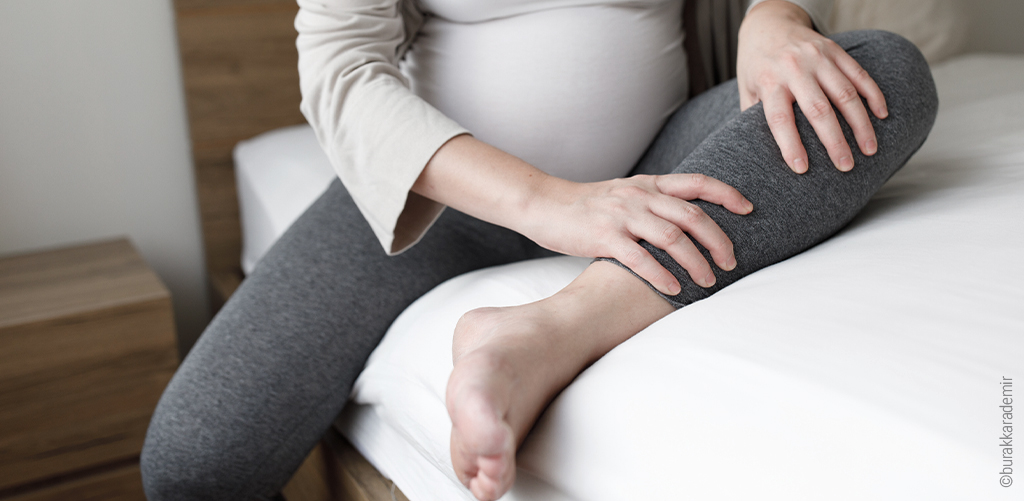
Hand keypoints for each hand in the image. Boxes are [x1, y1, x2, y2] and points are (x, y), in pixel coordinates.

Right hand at [521, 174, 752, 294]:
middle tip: (731, 262)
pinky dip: (661, 276)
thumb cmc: (587, 206)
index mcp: (649, 183)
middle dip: (719, 240)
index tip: (748, 209)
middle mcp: (640, 196)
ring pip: (673, 238)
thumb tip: (687, 222)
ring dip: (696, 263)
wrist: (544, 205)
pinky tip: (674, 290)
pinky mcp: (604, 237)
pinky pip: (641, 259)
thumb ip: (653, 202)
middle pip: (693, 215)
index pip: (697, 182)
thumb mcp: (625, 193)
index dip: (727, 194)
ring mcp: (623, 216)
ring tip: (708, 281)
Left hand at [737, 0, 887, 173]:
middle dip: (834, 141)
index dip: (790, 145)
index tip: (801, 169)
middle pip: (818, 109)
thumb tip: (761, 151)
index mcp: (769, 81)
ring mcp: (817, 58)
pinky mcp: (834, 50)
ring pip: (845, 93)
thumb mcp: (746, 89)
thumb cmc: (756, 65)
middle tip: (846, 166)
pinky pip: (859, 74)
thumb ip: (753, 117)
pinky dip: (873, 94)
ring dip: (860, 124)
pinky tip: (882, 115)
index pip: (780, 119)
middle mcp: (794, 68)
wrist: (768, 23)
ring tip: (869, 149)